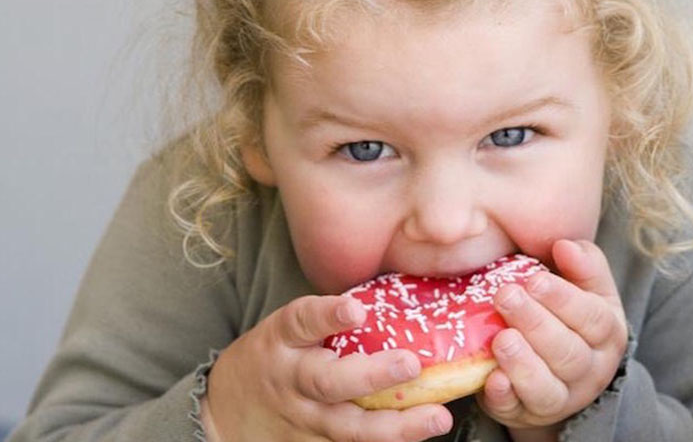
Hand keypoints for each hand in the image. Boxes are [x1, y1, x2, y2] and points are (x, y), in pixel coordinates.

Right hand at [205, 295, 452, 441]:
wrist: (226, 409)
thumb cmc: (275, 354)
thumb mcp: (288, 329)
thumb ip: (328, 318)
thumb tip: (396, 295)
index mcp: (283, 339)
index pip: (303, 321)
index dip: (329, 315)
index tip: (356, 310)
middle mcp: (291, 380)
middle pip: (328, 382)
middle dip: (372, 375)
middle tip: (410, 364)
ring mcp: (303, 419)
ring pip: (348, 427)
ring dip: (397, 426)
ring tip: (437, 418)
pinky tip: (420, 435)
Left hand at [478, 239, 627, 437]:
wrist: (556, 371)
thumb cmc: (567, 317)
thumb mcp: (586, 289)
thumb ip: (583, 264)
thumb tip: (566, 245)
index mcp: (607, 334)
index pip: (593, 318)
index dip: (564, 299)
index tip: (534, 280)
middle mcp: (589, 370)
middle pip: (568, 352)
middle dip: (535, 323)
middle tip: (506, 296)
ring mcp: (560, 397)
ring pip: (547, 387)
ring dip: (522, 363)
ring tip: (501, 338)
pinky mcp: (526, 412)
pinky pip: (517, 409)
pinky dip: (505, 396)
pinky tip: (492, 379)